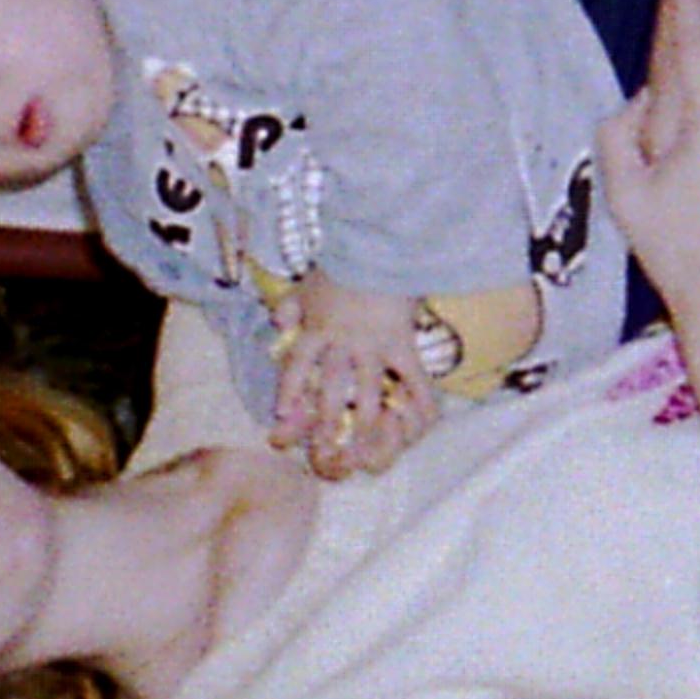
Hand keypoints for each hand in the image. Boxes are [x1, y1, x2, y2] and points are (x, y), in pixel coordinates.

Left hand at [271, 274, 438, 478]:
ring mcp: (374, 345)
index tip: (282, 415)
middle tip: (322, 449)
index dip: (290, 390)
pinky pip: (413, 377)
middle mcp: (342, 342)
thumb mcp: (308, 283)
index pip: (299, 365)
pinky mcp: (402, 343)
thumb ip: (291, 305)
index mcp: (317, 328)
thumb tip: (277, 321)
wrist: (378, 244)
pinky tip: (422, 423)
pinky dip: (419, 400)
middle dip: (325, 419)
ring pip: (367, 391)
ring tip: (362, 453)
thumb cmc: (342, 262)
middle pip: (331, 387)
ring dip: (364, 422)